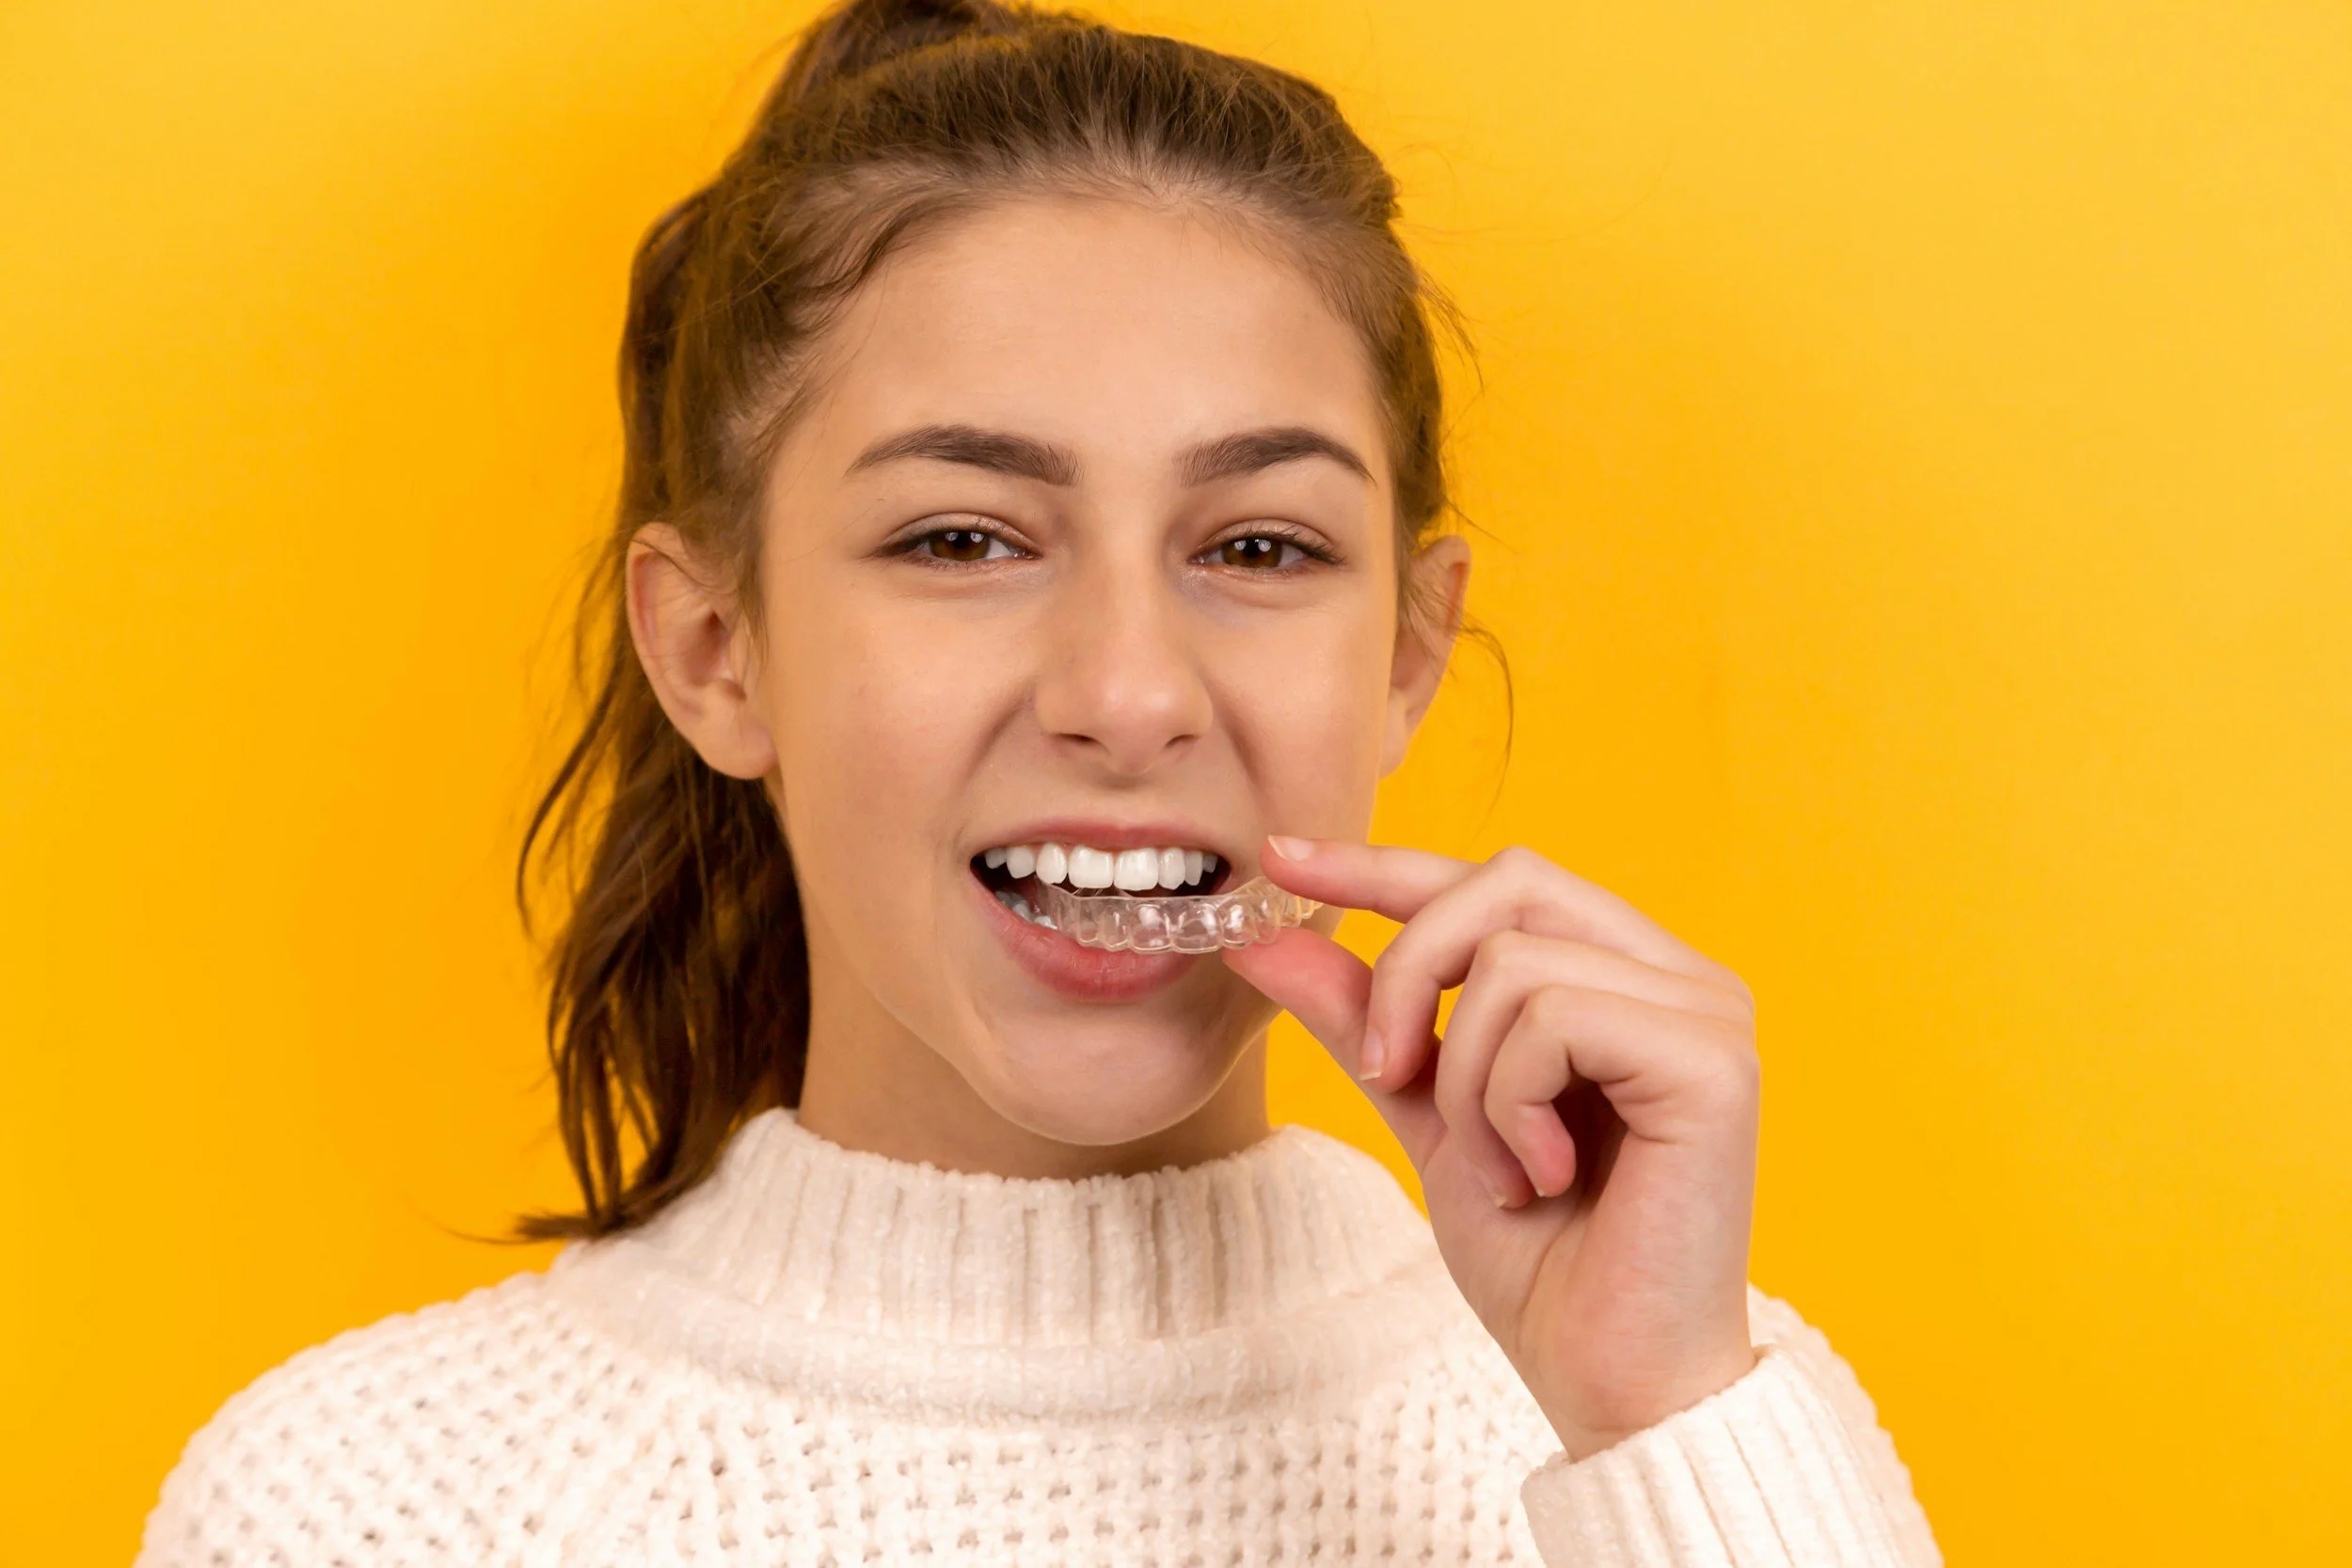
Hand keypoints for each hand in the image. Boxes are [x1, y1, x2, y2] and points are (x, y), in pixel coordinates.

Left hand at [1223, 838, 1763, 1459]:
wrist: (1611, 1383)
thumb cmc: (1544, 1261)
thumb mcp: (1428, 1114)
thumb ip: (1367, 1019)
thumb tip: (1265, 932)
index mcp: (1626, 975)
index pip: (1497, 878)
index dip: (1385, 863)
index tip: (1281, 862)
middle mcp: (1680, 975)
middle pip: (1507, 880)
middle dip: (1412, 972)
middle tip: (1388, 1075)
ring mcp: (1707, 1011)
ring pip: (1513, 961)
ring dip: (1465, 1079)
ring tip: (1504, 1168)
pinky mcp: (1713, 1059)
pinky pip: (1552, 1018)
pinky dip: (1509, 1103)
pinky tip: (1544, 1174)